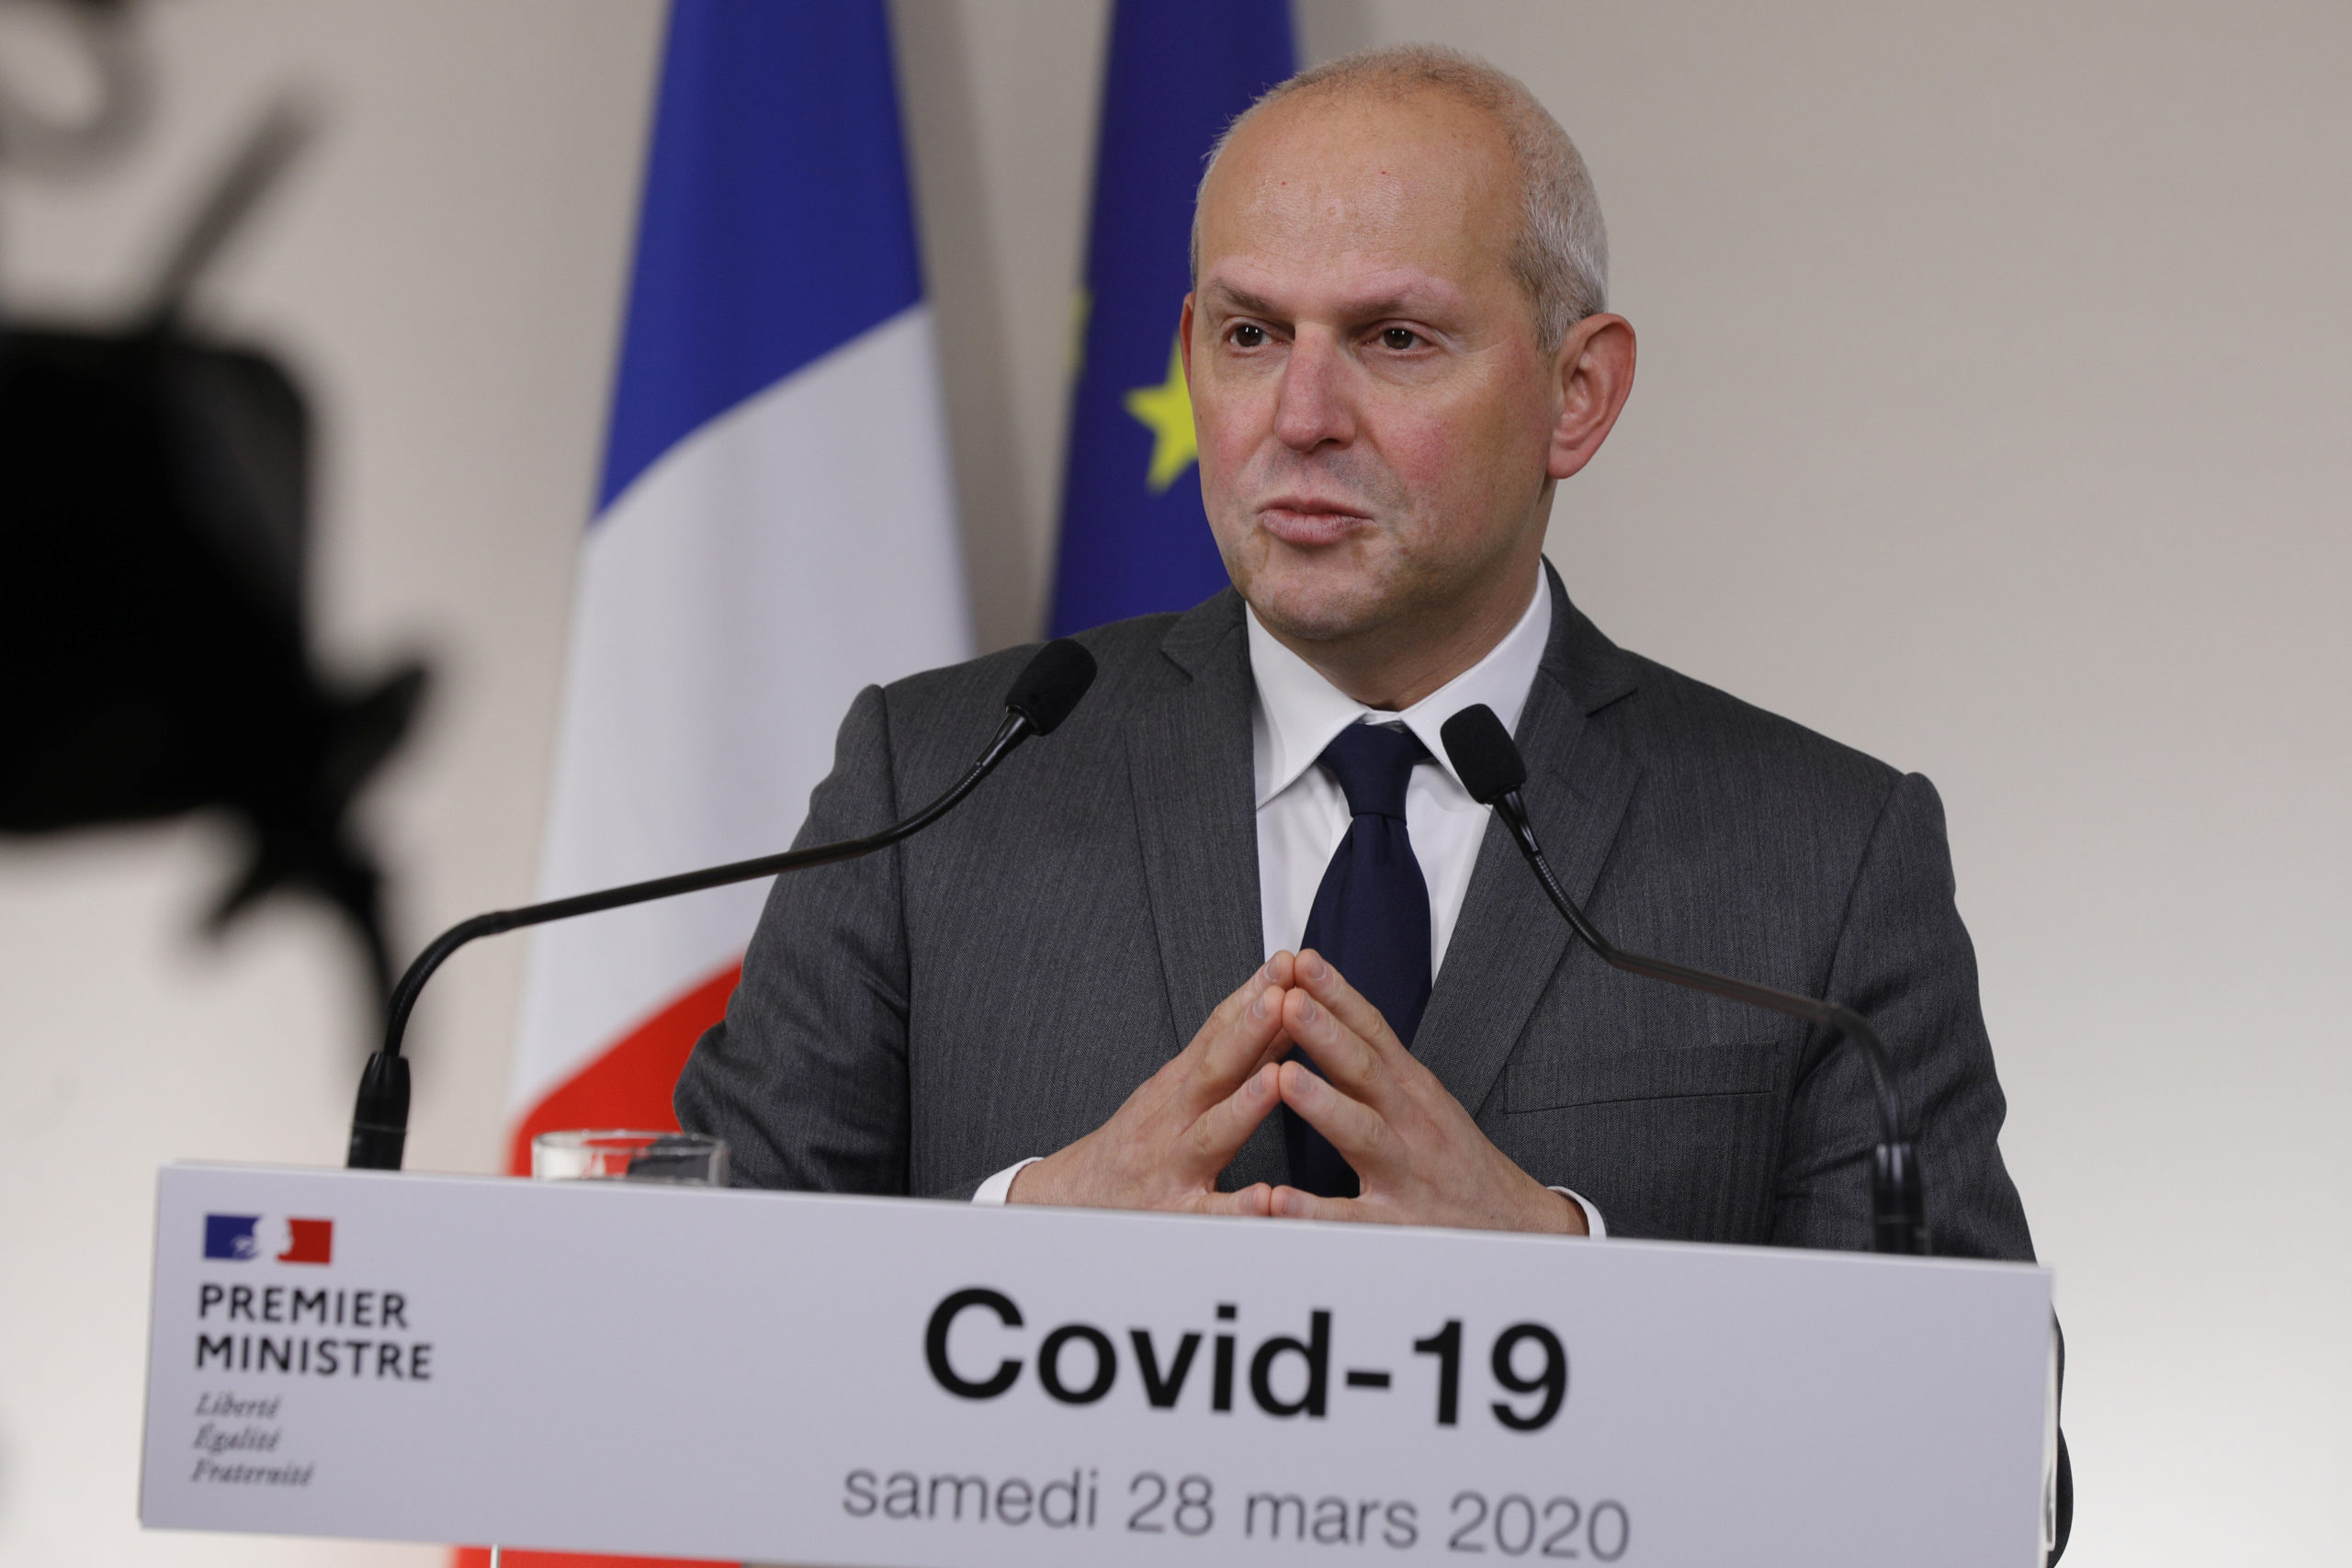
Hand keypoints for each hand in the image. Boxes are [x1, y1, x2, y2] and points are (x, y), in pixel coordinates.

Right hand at [1008, 953, 1295, 1213]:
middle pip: (1214, 1069)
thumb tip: (1277, 1006)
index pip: (1217, 1031)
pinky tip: (1265, 1199)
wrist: (1072, 1201)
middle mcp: (1175, 1119)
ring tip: (1276, 1080)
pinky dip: (1236, 1207)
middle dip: (1250, 1031)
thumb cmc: (1134, 1144)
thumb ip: (1226, 1056)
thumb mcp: (1172, 1090)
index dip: (1253, 995)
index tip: (1287, 962)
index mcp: (1179, 1086)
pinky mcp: (1175, 1216)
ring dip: (1244, 1106)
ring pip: (1212, 1134)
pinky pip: (1209, 1214)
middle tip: (1282, 996)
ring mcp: (1174, 1166)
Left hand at [1270, 949, 1587, 1233]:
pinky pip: (1349, 1218)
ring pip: (1363, 1134)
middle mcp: (1410, 1124)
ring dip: (1322, 1105)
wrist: (1511, 1224)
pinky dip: (1312, 1210)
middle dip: (1326, 1031)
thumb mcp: (1424, 1100)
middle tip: (1288, 998)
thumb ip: (1377, 1062)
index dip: (1339, 994)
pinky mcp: (1395, 1226)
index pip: (1374, 1031)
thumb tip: (1330, 1012)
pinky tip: (1277, 1198)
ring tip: (1283, 1078)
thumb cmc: (1454, 1160)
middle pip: (1366, 1070)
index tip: (1302, 960)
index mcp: (1412, 1090)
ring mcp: (1404, 1173)